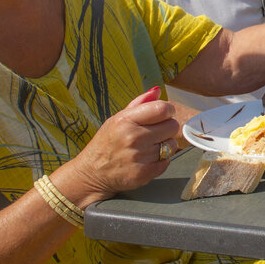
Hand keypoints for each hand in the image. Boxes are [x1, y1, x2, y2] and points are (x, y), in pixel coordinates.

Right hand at [64, 87, 181, 204]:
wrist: (92, 173)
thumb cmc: (107, 143)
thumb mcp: (117, 119)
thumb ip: (139, 103)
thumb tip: (158, 90)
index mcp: (125, 120)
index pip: (162, 109)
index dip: (168, 110)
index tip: (163, 115)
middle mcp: (133, 137)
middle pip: (172, 126)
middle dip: (167, 128)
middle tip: (155, 132)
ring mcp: (139, 157)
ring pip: (172, 144)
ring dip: (164, 145)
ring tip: (149, 147)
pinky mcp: (144, 173)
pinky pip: (167, 161)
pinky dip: (161, 160)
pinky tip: (147, 159)